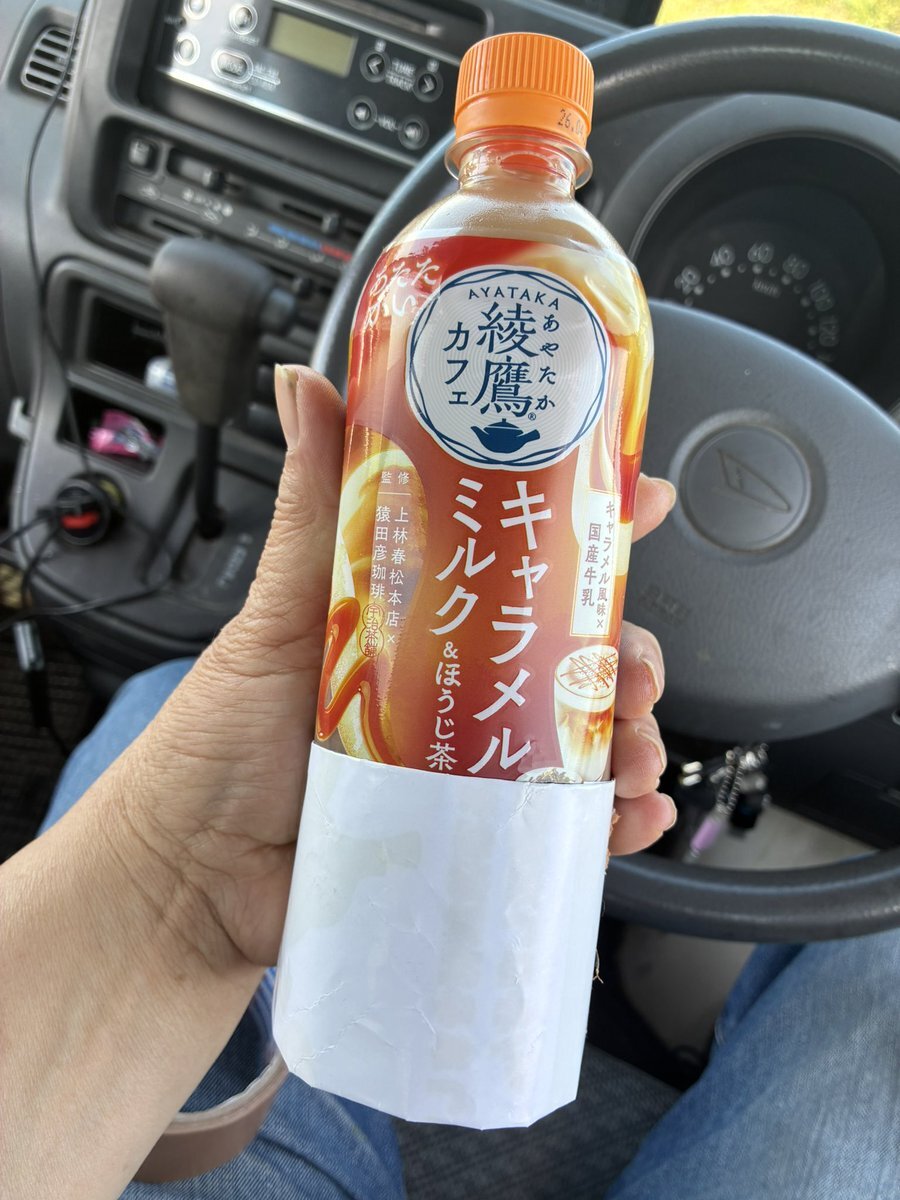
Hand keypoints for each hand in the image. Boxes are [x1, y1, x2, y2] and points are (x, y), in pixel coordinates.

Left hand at [119, 367, 675, 970]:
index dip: (587, 528)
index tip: (638, 500)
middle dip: (627, 653)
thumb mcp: (276, 611)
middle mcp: (450, 688)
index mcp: (418, 620)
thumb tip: (301, 385)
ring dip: (633, 739)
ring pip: (577, 741)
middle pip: (567, 656)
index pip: (517, 561)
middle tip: (637, 667)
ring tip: (639, 750)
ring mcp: (463, 765)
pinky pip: (554, 826)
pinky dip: (608, 823)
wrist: (192, 874)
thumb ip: (309, 505)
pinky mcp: (466, 836)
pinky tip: (628, 816)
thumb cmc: (220, 738)